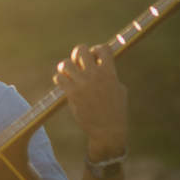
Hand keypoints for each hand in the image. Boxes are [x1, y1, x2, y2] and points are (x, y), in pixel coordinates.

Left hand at [54, 44, 128, 160]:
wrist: (107, 130)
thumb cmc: (115, 111)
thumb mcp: (119, 90)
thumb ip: (111, 76)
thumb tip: (103, 66)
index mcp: (110, 73)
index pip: (103, 49)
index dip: (96, 50)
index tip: (94, 58)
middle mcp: (95, 75)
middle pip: (81, 50)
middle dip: (77, 54)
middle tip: (77, 64)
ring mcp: (83, 84)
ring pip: (65, 63)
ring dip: (64, 67)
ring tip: (67, 74)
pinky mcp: (72, 94)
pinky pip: (59, 78)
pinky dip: (59, 79)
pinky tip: (63, 84)